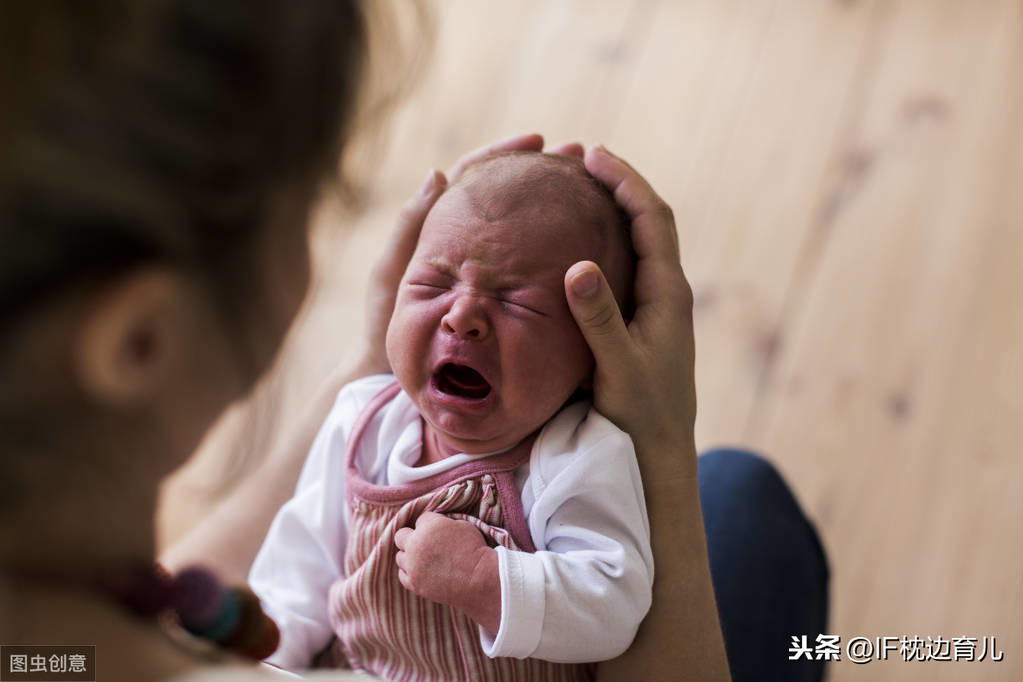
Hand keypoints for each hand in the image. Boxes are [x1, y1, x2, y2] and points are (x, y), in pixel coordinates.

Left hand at [357, 134, 583, 374]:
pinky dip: (555, 248)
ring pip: (525, 228)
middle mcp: (470, 242)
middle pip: (510, 195)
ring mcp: (489, 269)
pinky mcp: (503, 295)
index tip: (537, 141)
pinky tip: (585, 242)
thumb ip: (410, 227)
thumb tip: (438, 173)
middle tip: (579, 156)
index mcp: (442, 226)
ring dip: (556, 205)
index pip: (476, 175)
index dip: (505, 154)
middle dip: (544, 172)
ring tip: (592, 189)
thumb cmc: (386, 324)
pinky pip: (533, 266)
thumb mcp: (393, 272)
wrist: (393, 373)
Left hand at [393, 511, 500, 632]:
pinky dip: (410, 572)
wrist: (479, 579)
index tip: (441, 532)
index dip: (432, 524)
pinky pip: (403, 575)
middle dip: (411, 537)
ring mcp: (412, 566)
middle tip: (425, 543)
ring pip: (400, 557)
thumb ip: (442, 523)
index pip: (421, 519)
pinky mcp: (414, 583)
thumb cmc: (475, 550)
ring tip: (425, 559)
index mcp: (428, 526)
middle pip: (401, 536)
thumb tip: (435, 525)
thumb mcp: (462, 525)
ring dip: (409, 556)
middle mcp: (415, 544)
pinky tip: (422, 571)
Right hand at [564, 146, 696, 469]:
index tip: (592, 154)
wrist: (659, 452)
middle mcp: (668, 292)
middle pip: (649, 220)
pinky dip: (607, 240)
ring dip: (614, 209)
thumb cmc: (640, 413)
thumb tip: (579, 266)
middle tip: (581, 158)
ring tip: (579, 187)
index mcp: (668, 293)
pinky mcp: (643, 321)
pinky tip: (579, 243)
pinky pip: (628, 265)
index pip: (652, 218)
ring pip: (639, 241)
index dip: (625, 181)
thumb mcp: (617, 367)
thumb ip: (599, 318)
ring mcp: (657, 306)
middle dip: (619, 184)